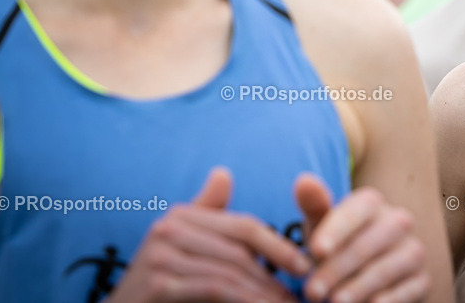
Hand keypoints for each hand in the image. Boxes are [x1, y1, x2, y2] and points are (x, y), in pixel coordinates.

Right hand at [106, 168, 310, 302]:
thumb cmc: (158, 289)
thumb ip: (208, 216)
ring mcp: (160, 255)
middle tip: (301, 296)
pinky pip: (215, 288)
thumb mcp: (182, 249)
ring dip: (264, 294)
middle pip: (240, 250)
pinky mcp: (158, 282)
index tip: (306, 266)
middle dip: (275, 275)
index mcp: (181, 216)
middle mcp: (168, 228)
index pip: (243, 226)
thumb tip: (223, 174)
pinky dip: (244, 301)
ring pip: (231, 272)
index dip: (278, 246)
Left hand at [296, 175, 429, 302]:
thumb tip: (304, 180)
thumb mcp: (320, 226)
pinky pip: (410, 289)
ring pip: (388, 267)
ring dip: (360, 286)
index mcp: (372, 203)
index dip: (337, 230)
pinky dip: (391, 299)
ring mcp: (414, 250)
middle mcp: (399, 222)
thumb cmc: (335, 246)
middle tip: (312, 290)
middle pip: (369, 243)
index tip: (316, 250)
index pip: (357, 212)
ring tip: (335, 302)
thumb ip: (313, 205)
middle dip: (338, 268)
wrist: (361, 275)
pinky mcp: (423, 279)